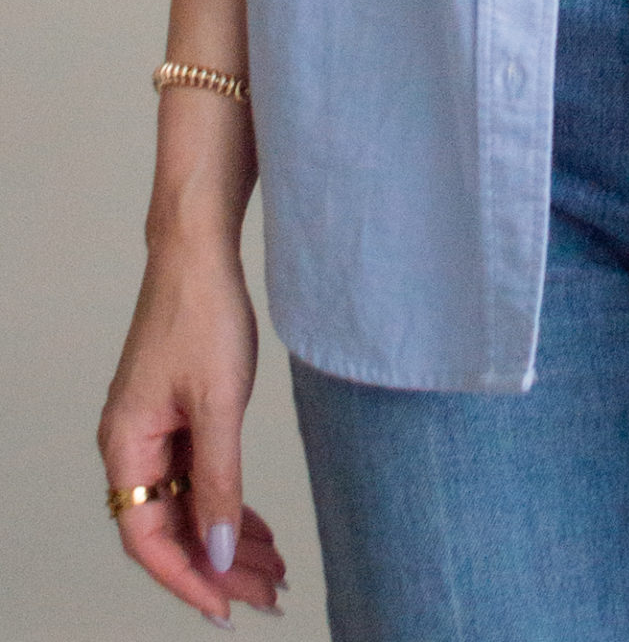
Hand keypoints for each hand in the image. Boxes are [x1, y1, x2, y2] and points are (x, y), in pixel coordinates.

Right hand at [98, 243, 284, 625]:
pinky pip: (197, 477)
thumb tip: (216, 553)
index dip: (187, 578)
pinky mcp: (177, 415)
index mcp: (126, 445)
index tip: (228, 608)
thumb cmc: (202, 314)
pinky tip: (257, 527)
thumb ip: (218, 481)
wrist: (200, 251)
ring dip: (226, 539)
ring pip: (187, 505)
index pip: (148, 538)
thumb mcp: (218, 404)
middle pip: (170, 527)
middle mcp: (132, 444)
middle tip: (267, 594)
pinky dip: (227, 503)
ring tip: (272, 569)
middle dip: (218, 566)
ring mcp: (154, 431)